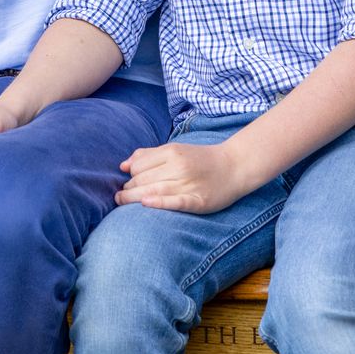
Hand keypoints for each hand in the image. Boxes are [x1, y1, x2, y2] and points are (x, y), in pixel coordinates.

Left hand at [117, 141, 246, 213]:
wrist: (235, 166)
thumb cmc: (201, 159)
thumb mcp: (175, 149)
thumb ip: (148, 155)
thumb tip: (123, 165)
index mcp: (171, 152)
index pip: (140, 165)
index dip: (130, 176)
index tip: (126, 183)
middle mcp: (178, 166)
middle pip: (144, 179)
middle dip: (129, 188)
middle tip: (120, 196)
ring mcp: (189, 183)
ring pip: (154, 190)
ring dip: (133, 197)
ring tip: (122, 201)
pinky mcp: (198, 201)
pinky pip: (175, 202)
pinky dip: (159, 202)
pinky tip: (146, 204)